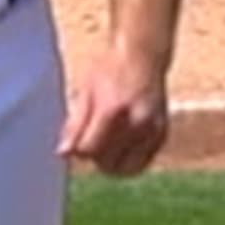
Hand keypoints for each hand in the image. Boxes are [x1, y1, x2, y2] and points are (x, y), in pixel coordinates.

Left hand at [56, 46, 171, 176]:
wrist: (143, 55)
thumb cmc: (109, 69)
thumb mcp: (86, 91)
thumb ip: (75, 124)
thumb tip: (63, 153)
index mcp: (113, 110)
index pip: (89, 150)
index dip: (78, 149)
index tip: (77, 139)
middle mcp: (136, 123)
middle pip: (107, 163)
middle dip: (94, 156)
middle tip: (92, 138)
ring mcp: (152, 131)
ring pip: (125, 169)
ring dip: (111, 163)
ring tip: (106, 144)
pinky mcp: (162, 135)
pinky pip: (141, 164)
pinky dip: (128, 161)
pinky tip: (121, 146)